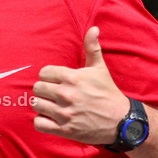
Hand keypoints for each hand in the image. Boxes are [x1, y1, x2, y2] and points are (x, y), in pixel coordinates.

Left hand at [32, 26, 129, 145]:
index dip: (49, 77)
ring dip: (42, 105)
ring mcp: (65, 113)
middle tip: (54, 94)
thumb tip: (93, 28)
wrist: (121, 121)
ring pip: (36, 105)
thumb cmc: (108, 92)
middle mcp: (67, 94)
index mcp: (72, 77)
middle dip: (44, 91)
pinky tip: (50, 118)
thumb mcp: (100, 68)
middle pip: (37, 88)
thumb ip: (92, 47)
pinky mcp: (65, 130)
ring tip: (52, 106)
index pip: (43, 73)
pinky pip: (39, 123)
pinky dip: (42, 121)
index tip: (57, 81)